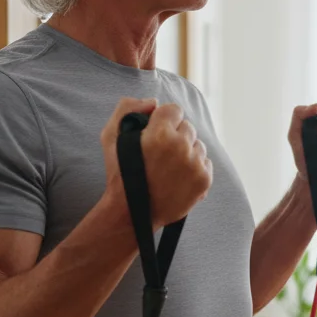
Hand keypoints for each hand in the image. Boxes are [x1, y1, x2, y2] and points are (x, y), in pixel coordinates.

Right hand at [101, 98, 212, 226]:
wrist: (131, 213)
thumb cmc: (119, 173)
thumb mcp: (110, 135)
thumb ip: (128, 107)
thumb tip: (153, 102)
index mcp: (161, 133)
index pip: (174, 109)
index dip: (163, 119)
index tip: (155, 133)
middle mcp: (181, 146)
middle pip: (187, 127)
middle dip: (175, 135)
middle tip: (161, 153)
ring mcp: (195, 164)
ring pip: (198, 145)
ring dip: (186, 151)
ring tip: (169, 167)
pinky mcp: (203, 180)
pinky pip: (206, 162)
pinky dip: (195, 167)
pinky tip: (178, 177)